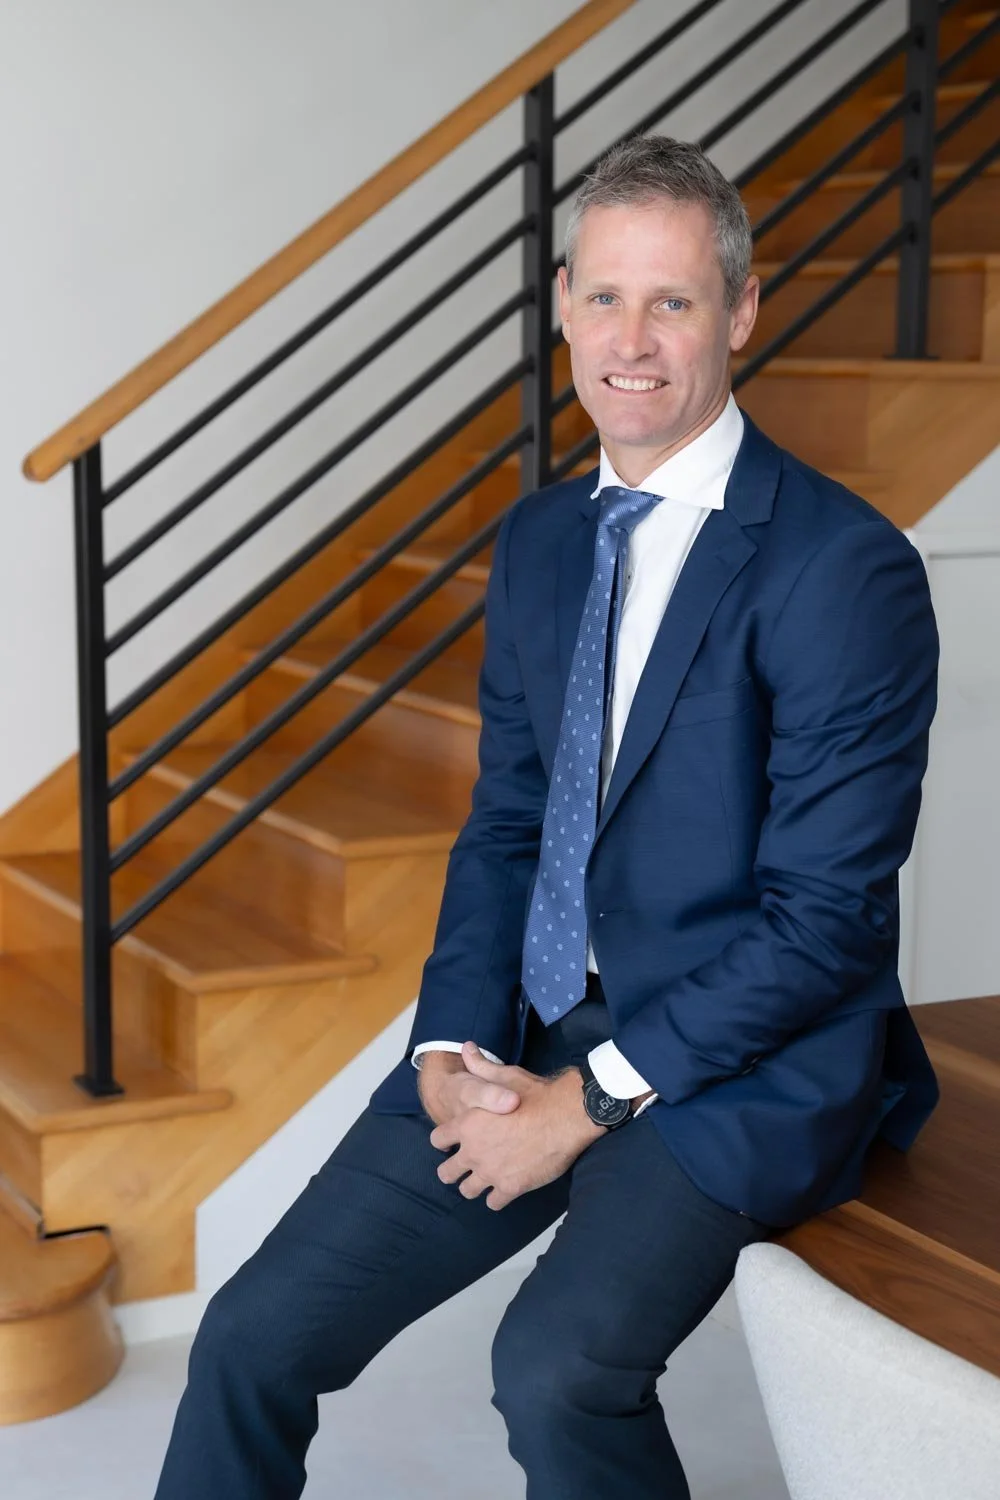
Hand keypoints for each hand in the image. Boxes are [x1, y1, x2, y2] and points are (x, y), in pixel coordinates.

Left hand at [430, 1042, 603, 1210]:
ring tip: (483, 1180)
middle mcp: (474, 1151)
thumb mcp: (505, 1075)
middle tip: (463, 1167)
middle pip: (446, 1173)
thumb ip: (481, 1067)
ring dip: (474, 1185)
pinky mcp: (512, 1187)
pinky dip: (497, 1197)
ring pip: (467, 1190)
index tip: (450, 1143)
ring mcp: (491, 1172)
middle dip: (452, 1170)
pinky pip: (494, 1202)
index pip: (438, 1140)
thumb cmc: (536, 1094)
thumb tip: (466, 1048)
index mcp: (467, 1124)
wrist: (566, 1116)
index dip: (443, 1141)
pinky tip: (504, 1189)